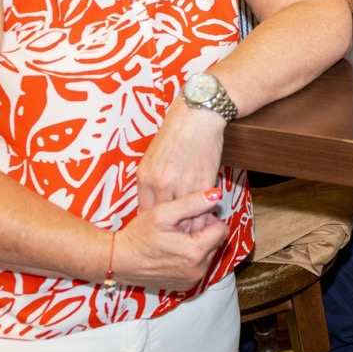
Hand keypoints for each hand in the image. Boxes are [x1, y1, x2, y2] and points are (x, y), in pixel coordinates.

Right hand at [113, 188, 229, 290]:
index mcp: (196, 252)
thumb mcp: (163, 213)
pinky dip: (190, 257)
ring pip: (208, 254)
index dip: (208, 219)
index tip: (190, 217)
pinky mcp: (184, 286)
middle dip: (203, 232)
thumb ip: (193, 202)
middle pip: (216, 242)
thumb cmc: (139, 235)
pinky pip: (198, 266)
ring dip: (197, 244)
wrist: (117, 260)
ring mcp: (191, 280)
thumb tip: (217, 195)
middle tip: (181, 227)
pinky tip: (172, 250)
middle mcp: (197, 270)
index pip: (221, 229)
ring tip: (175, 238)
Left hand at [137, 99, 225, 232]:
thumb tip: (154, 202)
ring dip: (191, 225)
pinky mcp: (204, 182)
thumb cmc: (176, 133)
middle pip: (165, 221)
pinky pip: (202, 209)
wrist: (198, 116)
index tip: (163, 228)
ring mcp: (183, 185)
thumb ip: (151, 180)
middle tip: (179, 235)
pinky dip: (204, 214)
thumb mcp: (153, 156)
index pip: (146, 213)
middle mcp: (161, 184)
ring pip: (185, 218)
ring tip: (195, 229)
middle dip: (173, 229)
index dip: (156, 224)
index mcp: (145, 177)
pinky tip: (207, 215)